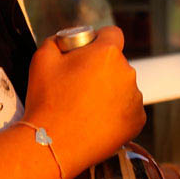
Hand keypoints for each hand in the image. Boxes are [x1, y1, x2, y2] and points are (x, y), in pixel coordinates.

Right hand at [25, 25, 144, 176]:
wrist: (52, 144)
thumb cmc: (47, 100)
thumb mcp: (42, 58)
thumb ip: (57, 40)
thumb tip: (66, 40)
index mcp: (108, 53)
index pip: (112, 34)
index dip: (98, 40)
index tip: (86, 52)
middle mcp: (127, 73)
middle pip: (116, 63)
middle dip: (101, 69)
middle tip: (79, 85)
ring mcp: (135, 99)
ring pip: (123, 87)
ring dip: (109, 91)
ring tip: (85, 107)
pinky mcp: (137, 121)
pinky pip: (128, 109)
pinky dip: (116, 113)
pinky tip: (95, 121)